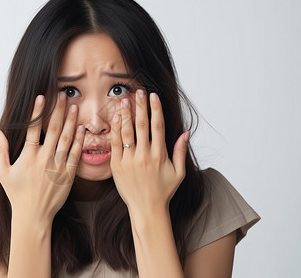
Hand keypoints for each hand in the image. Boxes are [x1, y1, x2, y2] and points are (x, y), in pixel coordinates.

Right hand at [0, 92, 83, 222]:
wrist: (33, 215)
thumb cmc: (16, 194)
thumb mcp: (3, 172)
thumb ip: (1, 150)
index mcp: (28, 157)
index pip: (34, 128)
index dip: (38, 111)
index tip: (42, 96)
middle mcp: (44, 159)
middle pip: (54, 129)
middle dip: (59, 110)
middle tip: (63, 95)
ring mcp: (58, 166)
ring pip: (67, 138)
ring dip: (72, 121)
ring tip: (75, 106)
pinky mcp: (68, 175)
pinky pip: (76, 154)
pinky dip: (80, 140)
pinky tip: (82, 128)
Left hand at [110, 90, 189, 215]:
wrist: (147, 209)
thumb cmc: (164, 191)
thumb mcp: (178, 172)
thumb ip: (180, 151)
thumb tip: (186, 132)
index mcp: (159, 154)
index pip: (157, 126)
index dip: (156, 109)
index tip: (153, 96)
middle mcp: (144, 155)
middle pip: (142, 125)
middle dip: (140, 106)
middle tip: (138, 91)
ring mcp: (130, 160)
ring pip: (126, 132)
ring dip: (125, 114)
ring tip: (123, 100)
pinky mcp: (117, 166)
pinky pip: (115, 144)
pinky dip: (115, 131)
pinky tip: (114, 119)